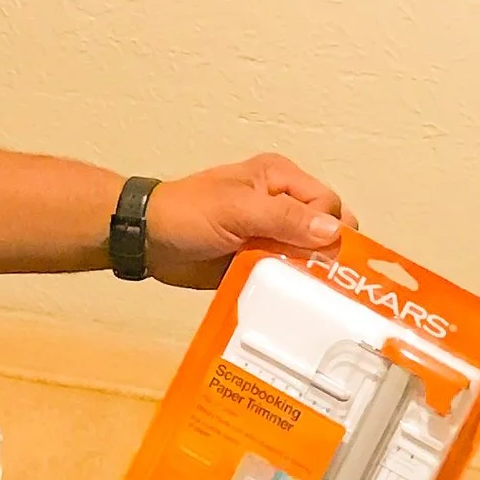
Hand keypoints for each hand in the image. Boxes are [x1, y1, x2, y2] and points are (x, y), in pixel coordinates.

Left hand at [144, 154, 348, 288]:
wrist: (146, 239)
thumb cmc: (187, 213)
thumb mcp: (238, 211)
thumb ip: (285, 219)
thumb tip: (334, 232)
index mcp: (281, 179)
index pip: (328, 205)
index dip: (328, 232)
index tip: (319, 259)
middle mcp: (282, 204)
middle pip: (324, 232)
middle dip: (324, 256)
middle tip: (317, 283)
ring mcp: (270, 234)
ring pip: (308, 256)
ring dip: (306, 275)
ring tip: (303, 296)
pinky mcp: (258, 260)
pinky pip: (286, 274)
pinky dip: (289, 286)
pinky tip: (288, 301)